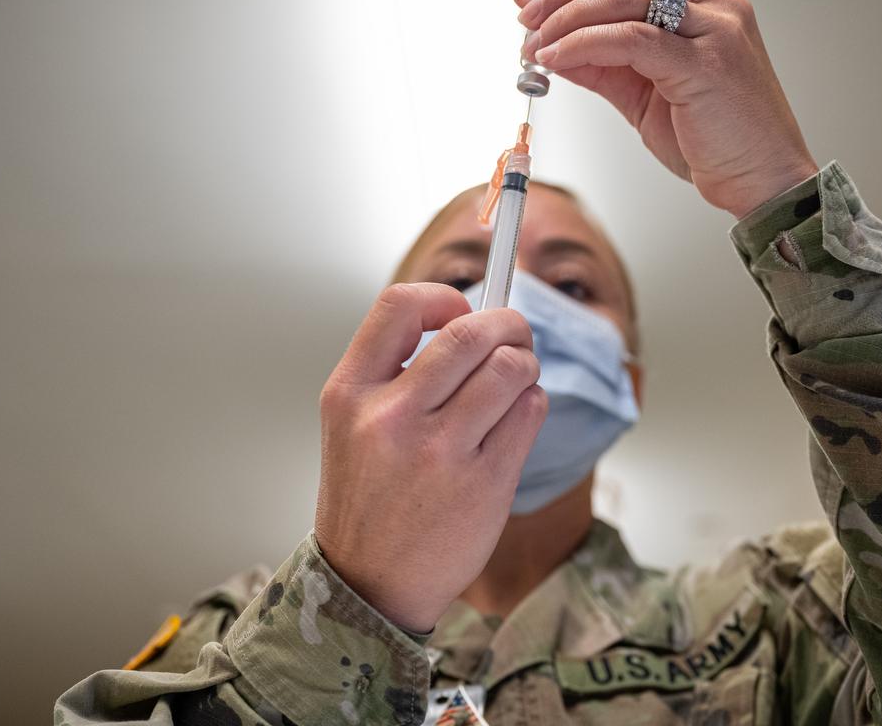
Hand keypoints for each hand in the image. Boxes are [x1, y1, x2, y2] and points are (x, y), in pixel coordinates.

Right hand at [314, 283, 547, 632]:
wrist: (370, 584)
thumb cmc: (369, 498)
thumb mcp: (352, 425)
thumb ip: (396, 371)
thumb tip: (467, 319)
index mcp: (350, 394)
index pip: (399, 307)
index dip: (442, 297)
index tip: (459, 310)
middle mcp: (392, 417)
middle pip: (471, 332)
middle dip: (509, 324)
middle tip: (514, 336)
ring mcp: (440, 451)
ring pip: (511, 368)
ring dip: (525, 365)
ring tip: (516, 380)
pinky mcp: (484, 482)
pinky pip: (529, 411)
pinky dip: (531, 403)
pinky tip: (515, 417)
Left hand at [514, 0, 817, 219]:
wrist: (766, 184)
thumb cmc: (721, 146)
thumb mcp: (650, 98)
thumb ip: (609, 69)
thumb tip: (557, 52)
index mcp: (709, 9)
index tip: (537, 0)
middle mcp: (717, 10)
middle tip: (526, 14)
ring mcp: (715, 32)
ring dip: (568, 18)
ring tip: (535, 44)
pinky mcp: (705, 64)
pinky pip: (631, 39)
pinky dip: (584, 44)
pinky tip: (558, 60)